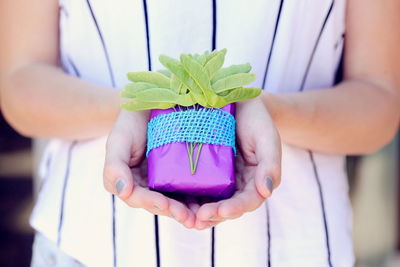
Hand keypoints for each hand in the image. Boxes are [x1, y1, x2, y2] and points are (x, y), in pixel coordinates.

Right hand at [103, 110, 195, 227]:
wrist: (151, 102)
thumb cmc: (131, 123)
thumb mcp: (119, 140)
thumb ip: (114, 166)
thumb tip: (122, 191)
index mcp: (132, 182)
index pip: (140, 198)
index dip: (152, 203)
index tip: (164, 204)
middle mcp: (150, 185)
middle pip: (162, 204)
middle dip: (175, 212)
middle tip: (189, 218)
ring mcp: (168, 180)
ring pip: (178, 201)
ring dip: (189, 211)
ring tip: (201, 217)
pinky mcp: (184, 172)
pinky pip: (192, 187)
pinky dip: (200, 197)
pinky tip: (212, 202)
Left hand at [193, 98, 281, 228]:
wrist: (238, 102)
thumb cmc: (256, 120)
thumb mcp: (267, 138)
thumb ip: (270, 163)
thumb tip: (266, 191)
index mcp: (254, 181)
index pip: (248, 201)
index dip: (236, 208)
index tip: (223, 211)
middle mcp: (236, 185)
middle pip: (226, 207)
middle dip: (213, 215)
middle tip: (199, 218)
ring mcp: (218, 180)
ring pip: (209, 203)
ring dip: (197, 213)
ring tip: (185, 218)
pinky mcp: (202, 172)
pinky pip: (194, 188)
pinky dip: (186, 198)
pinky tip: (173, 202)